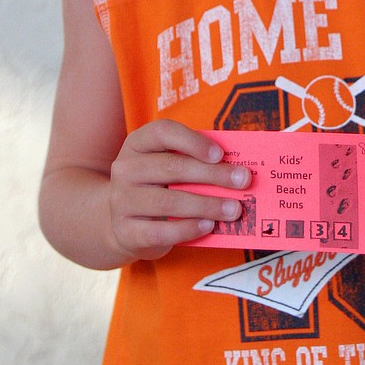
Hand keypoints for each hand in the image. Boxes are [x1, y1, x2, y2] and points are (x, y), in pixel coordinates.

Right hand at [108, 119, 250, 261]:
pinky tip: (208, 226)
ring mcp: (121, 201)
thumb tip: (236, 168)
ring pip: (168, 202)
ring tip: (234, 210)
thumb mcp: (166, 166)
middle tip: (242, 181)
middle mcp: (125, 169)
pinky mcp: (126, 232)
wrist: (122, 225)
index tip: (220, 154)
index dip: (192, 141)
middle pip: (171, 167)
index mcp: (138, 143)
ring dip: (206, 205)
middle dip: (212, 175)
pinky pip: (160, 231)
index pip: (162, 132)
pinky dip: (188, 229)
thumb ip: (194, 161)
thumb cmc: (156, 188)